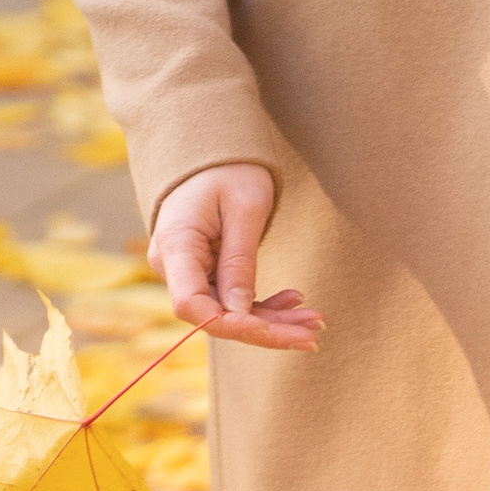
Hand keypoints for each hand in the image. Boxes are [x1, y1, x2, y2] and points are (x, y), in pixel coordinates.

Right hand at [148, 164, 322, 352]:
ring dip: (273, 321)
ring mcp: (188, 272)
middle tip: (313, 335)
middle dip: (266, 330)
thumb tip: (238, 312)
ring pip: (229, 313)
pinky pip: (233, 300)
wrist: (213, 155)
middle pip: (215, 316)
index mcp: (176, 246)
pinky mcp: (204, 274)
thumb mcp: (245, 210)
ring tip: (315, 321)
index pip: (191, 304)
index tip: (271, 329)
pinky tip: (295, 301)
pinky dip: (265, 305)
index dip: (230, 325)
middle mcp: (174, 266)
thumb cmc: (229, 171)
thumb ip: (239, 261)